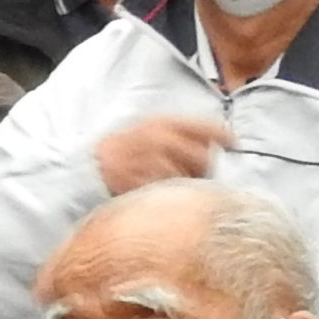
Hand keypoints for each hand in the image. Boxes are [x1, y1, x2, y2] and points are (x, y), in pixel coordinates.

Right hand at [95, 113, 228, 196]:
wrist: (84, 170)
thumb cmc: (121, 151)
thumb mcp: (146, 130)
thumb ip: (177, 132)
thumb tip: (215, 139)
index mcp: (161, 123)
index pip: (205, 126)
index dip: (224, 135)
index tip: (233, 144)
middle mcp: (157, 139)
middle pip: (202, 156)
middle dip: (204, 167)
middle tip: (195, 174)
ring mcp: (147, 162)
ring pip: (186, 177)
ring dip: (186, 184)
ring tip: (173, 185)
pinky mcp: (137, 183)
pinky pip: (166, 192)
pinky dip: (167, 195)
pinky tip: (160, 194)